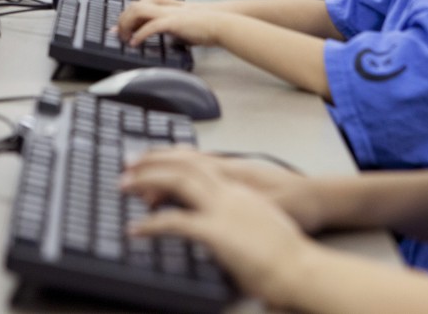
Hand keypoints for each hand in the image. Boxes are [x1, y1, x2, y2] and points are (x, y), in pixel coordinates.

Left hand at [117, 0, 232, 46]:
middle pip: (134, 6)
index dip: (126, 16)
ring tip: (125, 38)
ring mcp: (168, 12)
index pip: (139, 5)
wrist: (219, 24)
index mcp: (165, 4)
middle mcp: (164, 5)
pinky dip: (140, 34)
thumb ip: (165, 26)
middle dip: (122, 20)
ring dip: (127, 24)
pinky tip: (135, 43)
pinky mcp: (173, 22)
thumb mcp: (179, 24)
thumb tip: (154, 35)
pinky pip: (151, 26)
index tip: (118, 28)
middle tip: (118, 35)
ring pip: (139, 11)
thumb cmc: (202, 25)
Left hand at [121, 149, 317, 308]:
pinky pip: (174, 222)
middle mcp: (231, 193)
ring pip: (177, 181)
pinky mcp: (216, 231)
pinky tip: (136, 229)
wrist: (303, 267)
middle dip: (154, 161)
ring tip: (124, 185)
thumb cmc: (287, 256)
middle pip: (186, 164)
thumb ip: (241, 220)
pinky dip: (150, 224)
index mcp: (242, 191)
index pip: (202, 164)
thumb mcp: (261, 227)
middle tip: (129, 165)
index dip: (175, 160)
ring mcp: (223, 209)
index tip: (155, 161)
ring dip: (146, 180)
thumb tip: (226, 230)